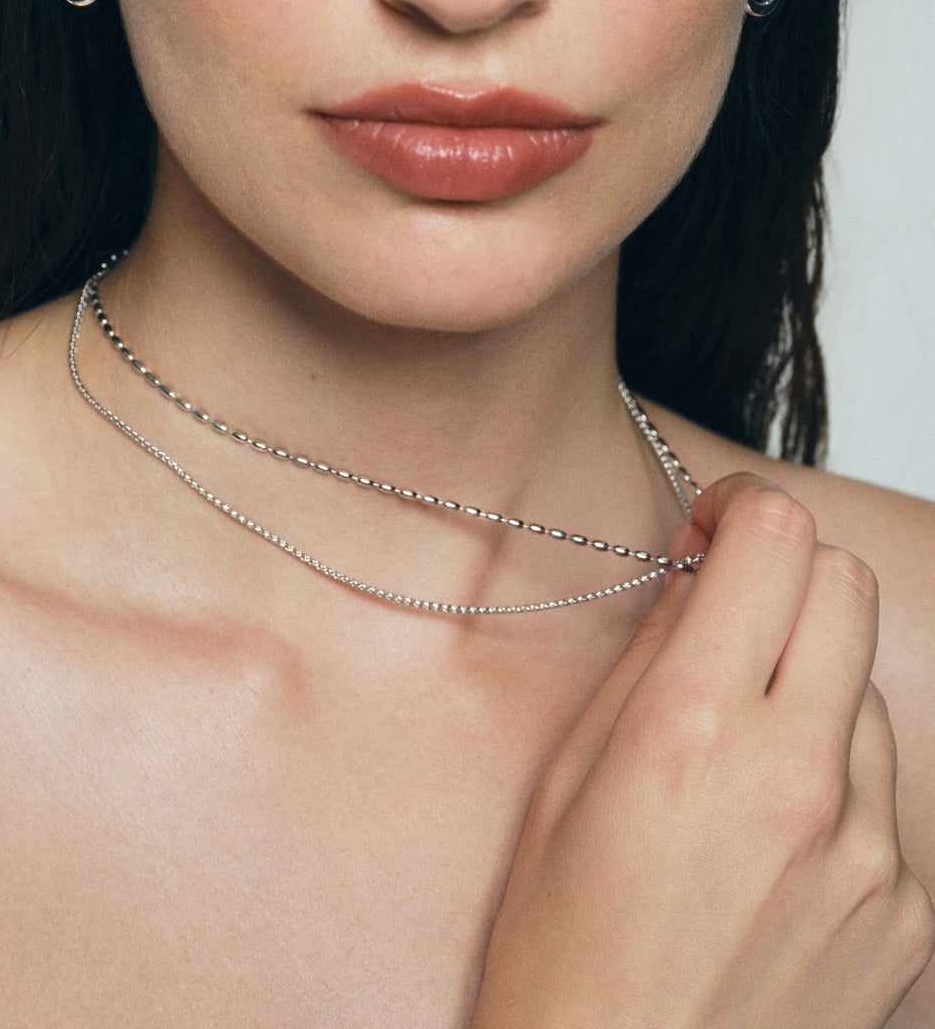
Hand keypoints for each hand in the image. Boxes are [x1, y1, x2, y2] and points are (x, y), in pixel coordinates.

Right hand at [471, 473, 934, 1028]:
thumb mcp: (567, 779)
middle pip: (843, 588)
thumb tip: (698, 579)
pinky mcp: (907, 912)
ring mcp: (869, 850)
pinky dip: (835, 787)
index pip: (776, 539)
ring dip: (810, 686)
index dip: (741, 512)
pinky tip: (768, 847)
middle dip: (787, 575)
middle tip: (732, 614)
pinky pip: (883, 795)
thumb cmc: (567, 954)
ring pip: (866, 690)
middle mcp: (800, 777)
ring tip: (739, 760)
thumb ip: (648, 660)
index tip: (711, 534)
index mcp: (695, 730)